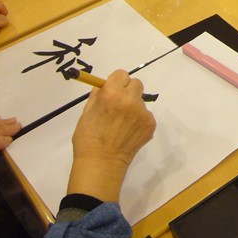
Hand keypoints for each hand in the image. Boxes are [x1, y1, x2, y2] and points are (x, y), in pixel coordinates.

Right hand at [67, 70, 155, 201]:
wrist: (101, 163)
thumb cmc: (88, 137)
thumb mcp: (87, 111)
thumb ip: (98, 95)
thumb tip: (104, 86)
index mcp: (111, 93)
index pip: (121, 74)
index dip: (116, 82)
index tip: (113, 91)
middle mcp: (130, 99)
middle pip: (135, 84)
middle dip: (127, 91)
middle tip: (119, 105)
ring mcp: (143, 112)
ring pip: (140, 101)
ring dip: (133, 107)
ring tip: (122, 124)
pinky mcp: (150, 124)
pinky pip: (145, 115)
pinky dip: (138, 121)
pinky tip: (128, 132)